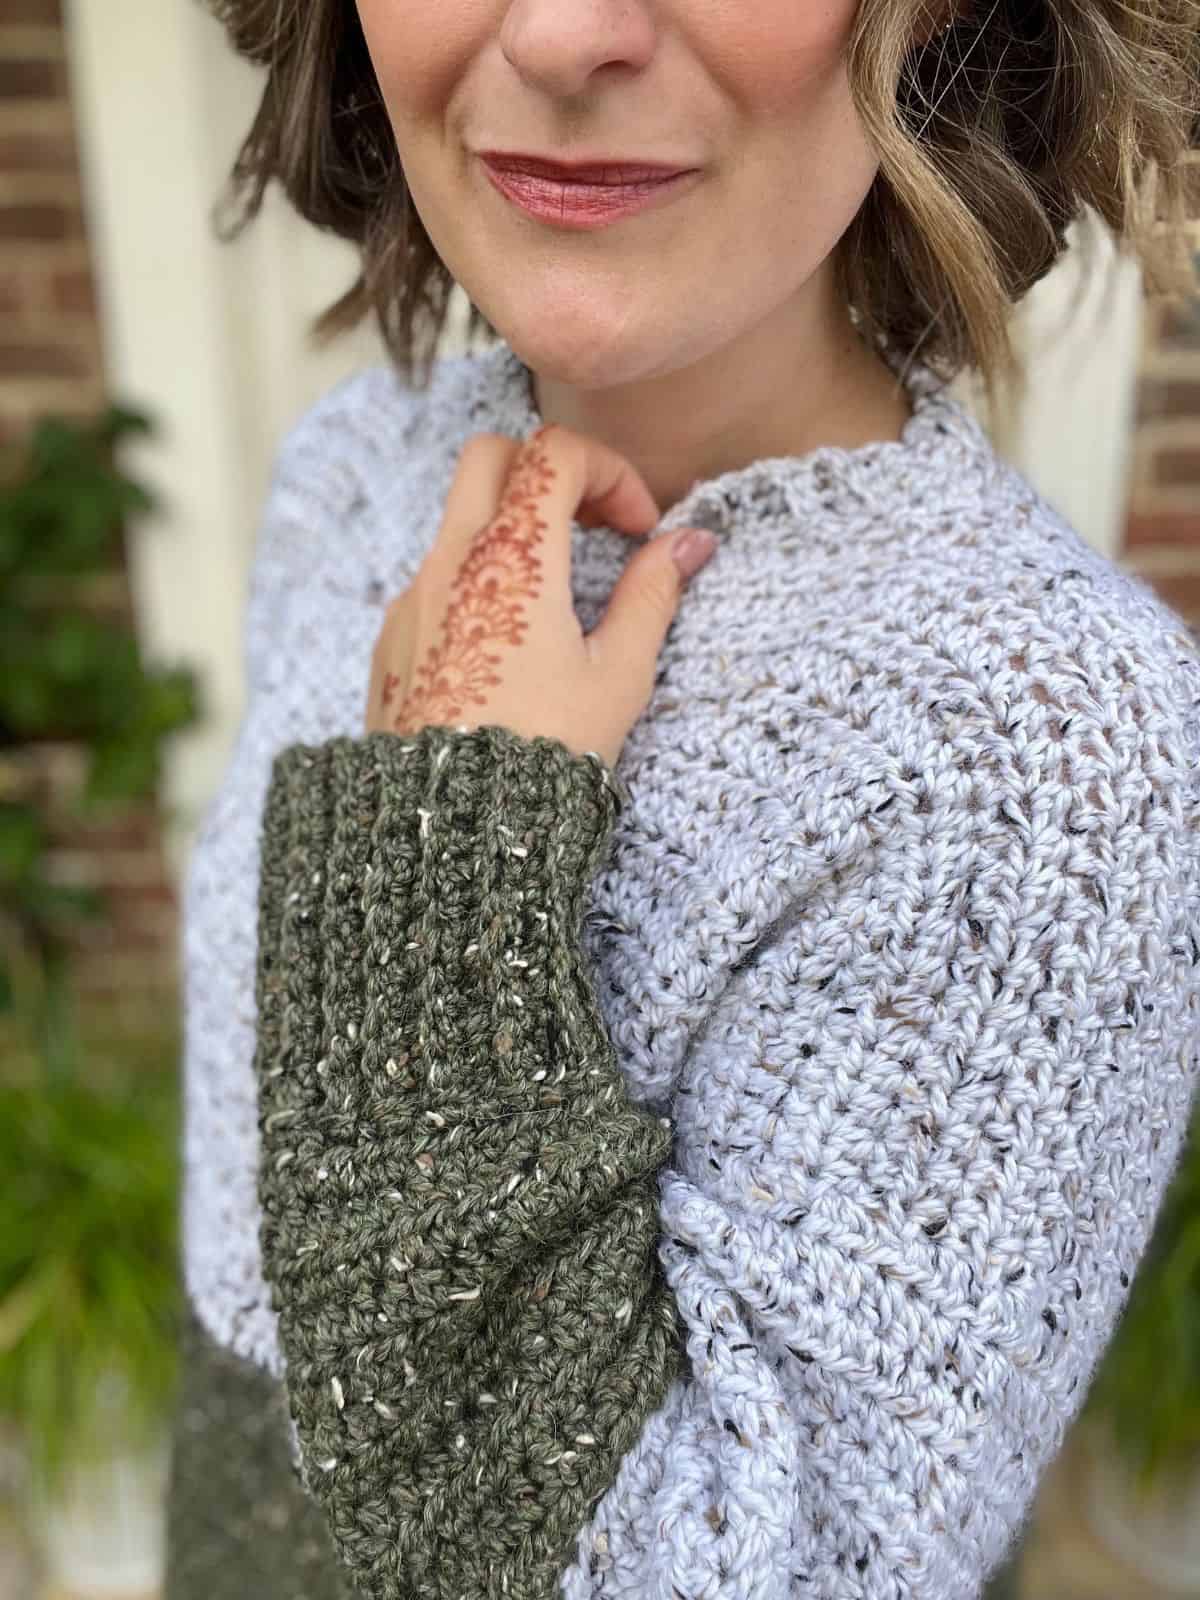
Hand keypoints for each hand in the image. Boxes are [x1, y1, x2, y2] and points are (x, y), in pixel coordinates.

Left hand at [364, 423, 716, 770]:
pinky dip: (476, 582)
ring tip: (556, 601)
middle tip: (590, 528)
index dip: (609, 472)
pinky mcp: (390, 638)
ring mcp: (411, 598)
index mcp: (513, 559)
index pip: (554, 454)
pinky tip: (506, 648)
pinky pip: (432, 580)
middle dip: (547, 473)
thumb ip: (652, 594)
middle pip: (489, 456)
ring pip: (457, 520)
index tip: (636, 529)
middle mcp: (450, 563)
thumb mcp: (618, 675)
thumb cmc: (545, 752)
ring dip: (511, 531)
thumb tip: (690, 543)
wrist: (454, 827)